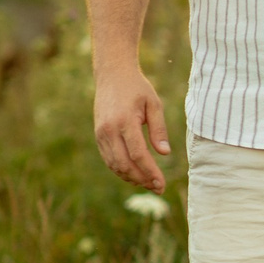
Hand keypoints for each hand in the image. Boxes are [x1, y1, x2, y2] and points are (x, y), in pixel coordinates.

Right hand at [93, 68, 171, 191]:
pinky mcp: (98, 136)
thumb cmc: (137, 88)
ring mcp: (101, 134)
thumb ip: (159, 129)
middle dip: (142, 179)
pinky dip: (121, 170)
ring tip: (149, 183)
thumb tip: (165, 154)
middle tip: (158, 187)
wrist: (112, 75)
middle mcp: (109, 130)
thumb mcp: (154, 104)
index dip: (150, 172)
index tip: (162, 184)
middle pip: (125, 164)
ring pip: (114, 165)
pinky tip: (136, 174)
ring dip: (131, 177)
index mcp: (124, 121)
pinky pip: (109, 159)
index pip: (138, 154)